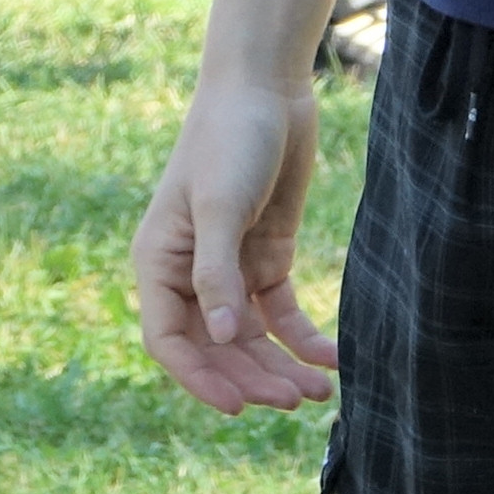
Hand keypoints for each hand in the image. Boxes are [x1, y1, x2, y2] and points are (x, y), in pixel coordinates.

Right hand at [133, 77, 339, 413]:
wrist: (267, 87)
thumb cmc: (231, 137)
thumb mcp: (221, 204)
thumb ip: (218, 273)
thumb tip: (225, 339)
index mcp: (161, 265)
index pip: (171, 341)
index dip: (200, 378)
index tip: (236, 406)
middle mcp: (193, 275)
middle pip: (218, 347)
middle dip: (253, 378)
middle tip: (294, 401)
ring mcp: (233, 268)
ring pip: (252, 337)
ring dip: (281, 367)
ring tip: (319, 394)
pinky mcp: (269, 255)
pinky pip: (282, 311)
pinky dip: (303, 337)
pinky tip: (332, 357)